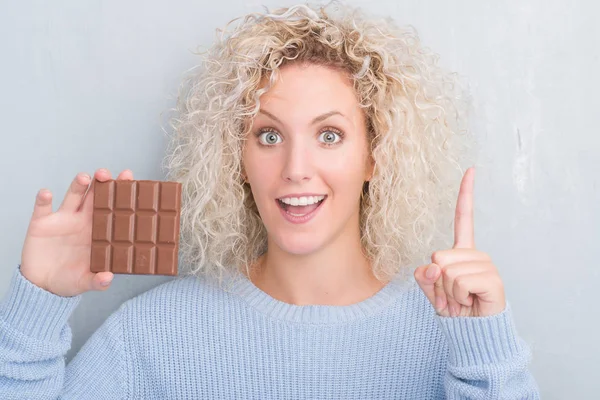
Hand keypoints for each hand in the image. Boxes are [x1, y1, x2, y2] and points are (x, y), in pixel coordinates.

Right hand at [20, 168, 133, 296]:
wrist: (42, 285)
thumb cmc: (69, 280)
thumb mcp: (85, 282)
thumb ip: (97, 281)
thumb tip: (108, 278)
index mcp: (98, 231)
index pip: (112, 208)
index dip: (120, 193)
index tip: (129, 178)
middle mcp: (82, 220)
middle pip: (95, 196)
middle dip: (101, 183)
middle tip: (106, 173)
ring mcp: (63, 219)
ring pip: (73, 196)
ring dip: (78, 185)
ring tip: (85, 178)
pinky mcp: (42, 223)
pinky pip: (42, 207)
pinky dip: (43, 199)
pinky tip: (46, 194)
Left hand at [414, 167, 505, 316]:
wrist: (473, 333)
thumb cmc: (454, 309)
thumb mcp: (431, 289)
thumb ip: (424, 275)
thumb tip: (435, 264)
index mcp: (462, 251)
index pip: (463, 218)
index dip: (466, 194)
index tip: (471, 169)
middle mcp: (476, 254)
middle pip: (438, 256)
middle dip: (437, 282)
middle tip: (452, 295)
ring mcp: (486, 265)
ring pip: (447, 271)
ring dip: (448, 293)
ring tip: (462, 300)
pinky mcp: (492, 279)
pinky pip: (459, 282)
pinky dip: (459, 297)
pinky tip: (471, 302)